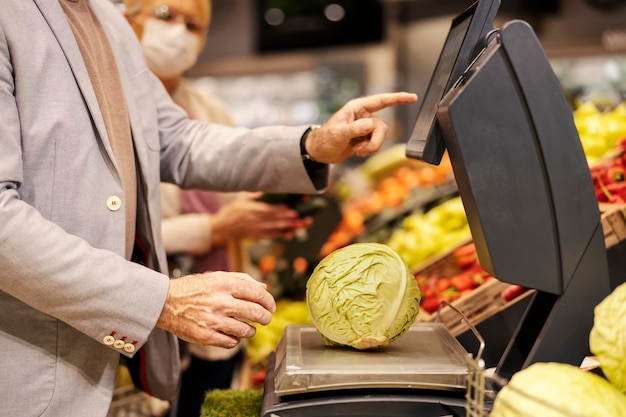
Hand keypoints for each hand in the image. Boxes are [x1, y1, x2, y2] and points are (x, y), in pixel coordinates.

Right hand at [156, 272, 275, 347]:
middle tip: (266, 318)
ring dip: (251, 330)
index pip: (257, 293)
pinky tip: (232, 334)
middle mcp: (219, 302)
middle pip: (256, 313)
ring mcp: (212, 320)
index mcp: (224, 284)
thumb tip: (264, 288)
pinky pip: (231, 342)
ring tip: (248, 327)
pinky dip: (236, 340)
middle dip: (266, 317)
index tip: (271, 306)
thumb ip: (242, 280)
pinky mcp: (205, 336)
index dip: (269, 301)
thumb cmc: (193, 288)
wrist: (165, 303)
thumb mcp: (216, 277)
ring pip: (246, 330)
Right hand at [211, 193, 311, 244]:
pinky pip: (269, 236)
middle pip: (271, 219)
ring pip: (272, 228)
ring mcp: (255, 230)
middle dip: (285, 218)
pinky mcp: (256, 236)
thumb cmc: (230, 212)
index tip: (287, 208)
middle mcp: (252, 221)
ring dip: (285, 227)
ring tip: (296, 225)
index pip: (265, 210)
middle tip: (297, 216)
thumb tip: (264, 189)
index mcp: (249, 210)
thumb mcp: (240, 201)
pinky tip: (289, 234)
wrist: (221, 228)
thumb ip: (253, 196)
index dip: (277, 210)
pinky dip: (279, 235)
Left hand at [305, 92, 417, 163]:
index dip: (397, 98)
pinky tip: (358, 151)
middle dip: (375, 141)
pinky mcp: (366, 138)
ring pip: (381, 137)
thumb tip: (370, 124)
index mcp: (357, 108)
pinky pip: (376, 144)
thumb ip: (354, 129)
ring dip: (371, 147)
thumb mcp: (338, 134)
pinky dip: (369, 150)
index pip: (381, 101)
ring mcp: (365, 127)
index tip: (412, 97)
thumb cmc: (325, 139)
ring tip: (358, 150)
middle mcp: (363, 116)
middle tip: (361, 149)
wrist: (320, 152)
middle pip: (382, 127)